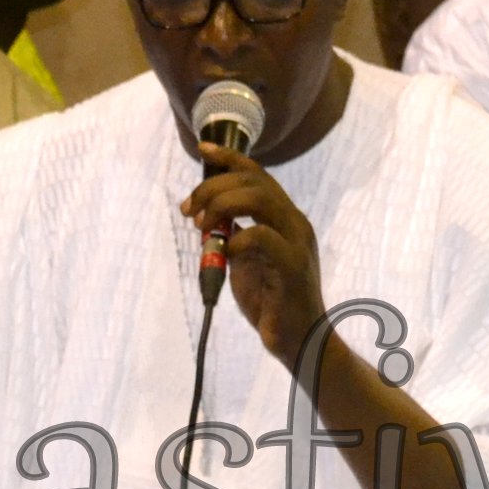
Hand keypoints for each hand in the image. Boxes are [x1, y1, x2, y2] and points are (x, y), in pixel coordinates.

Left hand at [186, 144, 326, 364]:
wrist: (298, 339)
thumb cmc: (271, 301)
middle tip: (190, 210)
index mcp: (284, 218)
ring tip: (202, 227)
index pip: (258, 174)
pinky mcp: (293, 266)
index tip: (202, 150)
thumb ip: (234, 235)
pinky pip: (261, 237)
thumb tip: (209, 218)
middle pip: (254, 180)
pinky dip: (236, 238)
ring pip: (259, 198)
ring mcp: (296, 242)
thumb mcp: (247, 260)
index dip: (229, 157)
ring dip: (221, 205)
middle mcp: (294, 223)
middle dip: (213, 187)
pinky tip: (224, 252)